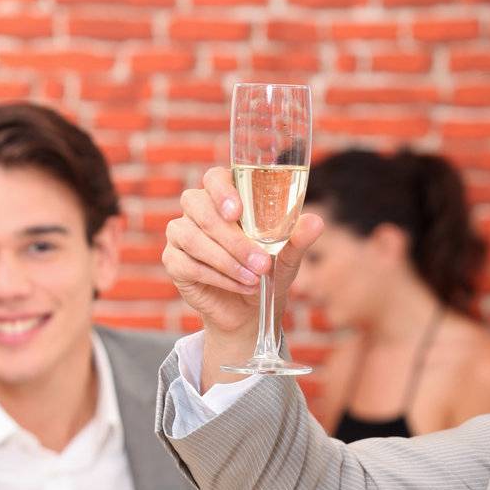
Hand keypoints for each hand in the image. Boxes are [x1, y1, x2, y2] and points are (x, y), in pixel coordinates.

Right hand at [162, 167, 323, 381]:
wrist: (248, 311)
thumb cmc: (266, 273)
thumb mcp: (287, 257)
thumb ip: (297, 238)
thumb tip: (315, 222)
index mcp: (225, 197)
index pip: (215, 178)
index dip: (222, 190)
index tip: (236, 211)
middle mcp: (198, 210)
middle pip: (199, 207)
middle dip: (232, 238)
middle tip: (261, 263)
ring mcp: (181, 234)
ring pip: (190, 236)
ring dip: (225, 260)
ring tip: (254, 278)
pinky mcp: (174, 262)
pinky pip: (186, 264)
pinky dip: (216, 277)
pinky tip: (239, 285)